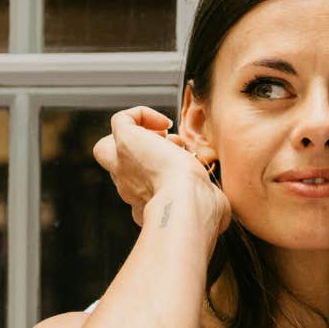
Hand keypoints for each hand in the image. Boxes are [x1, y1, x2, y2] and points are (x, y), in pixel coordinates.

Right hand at [91, 106, 229, 232]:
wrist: (188, 205)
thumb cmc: (200, 212)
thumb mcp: (206, 210)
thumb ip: (208, 205)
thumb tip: (220, 206)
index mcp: (145, 208)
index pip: (141, 192)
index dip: (157, 175)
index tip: (183, 170)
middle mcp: (129, 189)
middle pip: (118, 169)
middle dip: (139, 157)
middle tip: (167, 152)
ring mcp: (122, 165)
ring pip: (108, 147)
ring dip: (140, 138)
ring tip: (168, 139)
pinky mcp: (125, 142)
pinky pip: (121, 120)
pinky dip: (141, 114)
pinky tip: (164, 122)